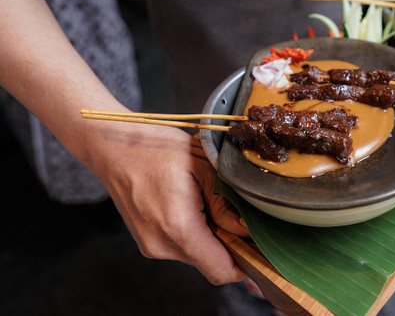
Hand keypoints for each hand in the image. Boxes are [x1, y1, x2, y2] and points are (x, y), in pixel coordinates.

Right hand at [84, 121, 249, 284]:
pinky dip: (195, 233)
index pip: (221, 270)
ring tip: (207, 202)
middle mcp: (161, 244)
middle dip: (230, 244)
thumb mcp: (203, 167)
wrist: (113, 146)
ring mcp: (151, 246)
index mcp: (178, 226)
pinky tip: (192, 205)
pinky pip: (182, 247)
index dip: (246, 263)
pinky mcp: (147, 242)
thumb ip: (226, 204)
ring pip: (197, 255)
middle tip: (236, 213)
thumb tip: (247, 229)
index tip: (259, 247)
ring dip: (211, 237)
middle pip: (211, 263)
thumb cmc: (156, 148)